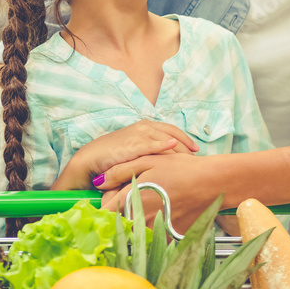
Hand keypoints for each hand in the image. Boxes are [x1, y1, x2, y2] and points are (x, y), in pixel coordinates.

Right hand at [55, 120, 197, 189]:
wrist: (92, 159)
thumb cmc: (113, 157)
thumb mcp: (136, 152)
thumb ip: (151, 151)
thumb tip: (168, 161)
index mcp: (146, 126)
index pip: (172, 130)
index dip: (185, 139)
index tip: (196, 150)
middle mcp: (144, 127)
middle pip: (173, 135)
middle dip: (186, 146)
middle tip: (197, 159)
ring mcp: (139, 134)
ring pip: (166, 140)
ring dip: (180, 149)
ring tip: (191, 160)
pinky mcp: (132, 144)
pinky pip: (152, 144)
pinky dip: (164, 145)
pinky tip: (173, 148)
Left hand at [96, 153, 220, 232]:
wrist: (213, 183)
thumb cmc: (181, 169)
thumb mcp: (148, 161)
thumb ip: (120, 171)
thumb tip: (99, 182)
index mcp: (132, 199)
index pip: (105, 209)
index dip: (106, 200)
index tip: (111, 193)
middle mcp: (141, 218)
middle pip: (119, 218)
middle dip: (121, 207)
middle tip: (134, 192)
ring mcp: (156, 230)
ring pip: (136, 226)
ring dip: (137, 215)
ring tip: (152, 198)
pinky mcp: (169, 236)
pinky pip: (153, 232)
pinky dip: (153, 222)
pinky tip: (163, 207)